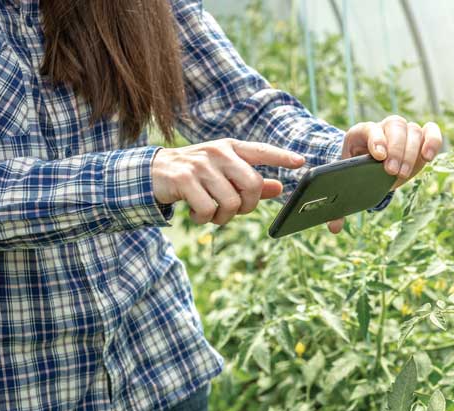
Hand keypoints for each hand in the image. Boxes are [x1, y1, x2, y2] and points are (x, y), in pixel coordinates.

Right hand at [152, 138, 304, 224]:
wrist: (152, 173)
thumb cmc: (195, 175)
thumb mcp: (223, 174)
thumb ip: (251, 182)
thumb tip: (280, 188)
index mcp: (230, 148)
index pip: (261, 150)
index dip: (282, 156)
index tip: (302, 162)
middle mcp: (218, 152)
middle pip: (251, 184)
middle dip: (247, 206)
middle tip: (233, 211)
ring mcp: (200, 164)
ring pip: (230, 202)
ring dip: (222, 217)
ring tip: (210, 213)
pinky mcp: (184, 178)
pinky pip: (208, 209)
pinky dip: (204, 219)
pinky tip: (195, 214)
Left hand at [327, 116, 442, 232]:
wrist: (369, 166)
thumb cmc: (357, 175)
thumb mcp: (346, 185)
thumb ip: (340, 205)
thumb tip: (335, 228)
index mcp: (360, 134)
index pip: (370, 129)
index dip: (375, 140)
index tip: (378, 156)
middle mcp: (383, 128)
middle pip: (394, 127)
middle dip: (395, 150)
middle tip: (391, 172)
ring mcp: (403, 131)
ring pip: (412, 130)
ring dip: (410, 153)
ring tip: (403, 174)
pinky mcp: (420, 137)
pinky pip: (430, 131)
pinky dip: (433, 141)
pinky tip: (428, 157)